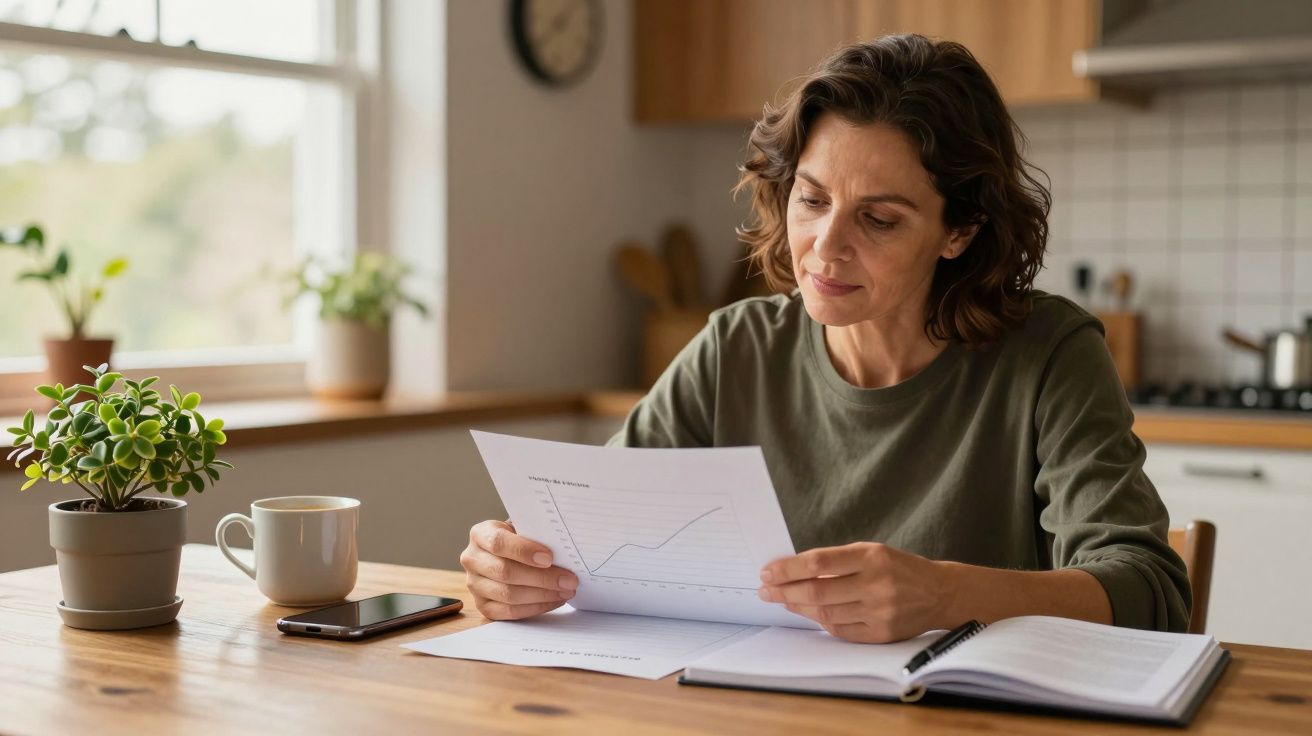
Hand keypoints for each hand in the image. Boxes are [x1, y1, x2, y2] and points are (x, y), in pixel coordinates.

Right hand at [459, 519, 578, 619]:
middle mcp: (472, 559)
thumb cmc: (518, 539)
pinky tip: (554, 600)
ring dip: (542, 595)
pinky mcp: (483, 605)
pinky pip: (509, 612)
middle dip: (542, 578)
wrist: (505, 555)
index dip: (524, 551)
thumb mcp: (523, 529)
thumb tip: (563, 551)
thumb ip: (535, 535)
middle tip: (569, 580)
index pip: (498, 543)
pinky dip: (536, 608)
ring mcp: (474, 585)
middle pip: (505, 572)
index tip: (549, 558)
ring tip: (566, 591)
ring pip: (508, 595)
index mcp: (480, 534)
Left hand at [757, 542, 950, 642]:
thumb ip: (836, 561)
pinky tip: (809, 613)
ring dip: (799, 607)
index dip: (788, 568)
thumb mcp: (872, 552)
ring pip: (826, 613)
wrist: (939, 593)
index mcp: (871, 556)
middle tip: (765, 590)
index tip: (767, 571)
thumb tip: (793, 571)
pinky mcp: (881, 633)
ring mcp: (879, 611)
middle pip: (818, 591)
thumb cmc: (899, 568)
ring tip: (783, 600)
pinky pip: (840, 630)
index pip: (818, 562)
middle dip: (785, 591)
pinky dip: (820, 622)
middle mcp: (876, 584)